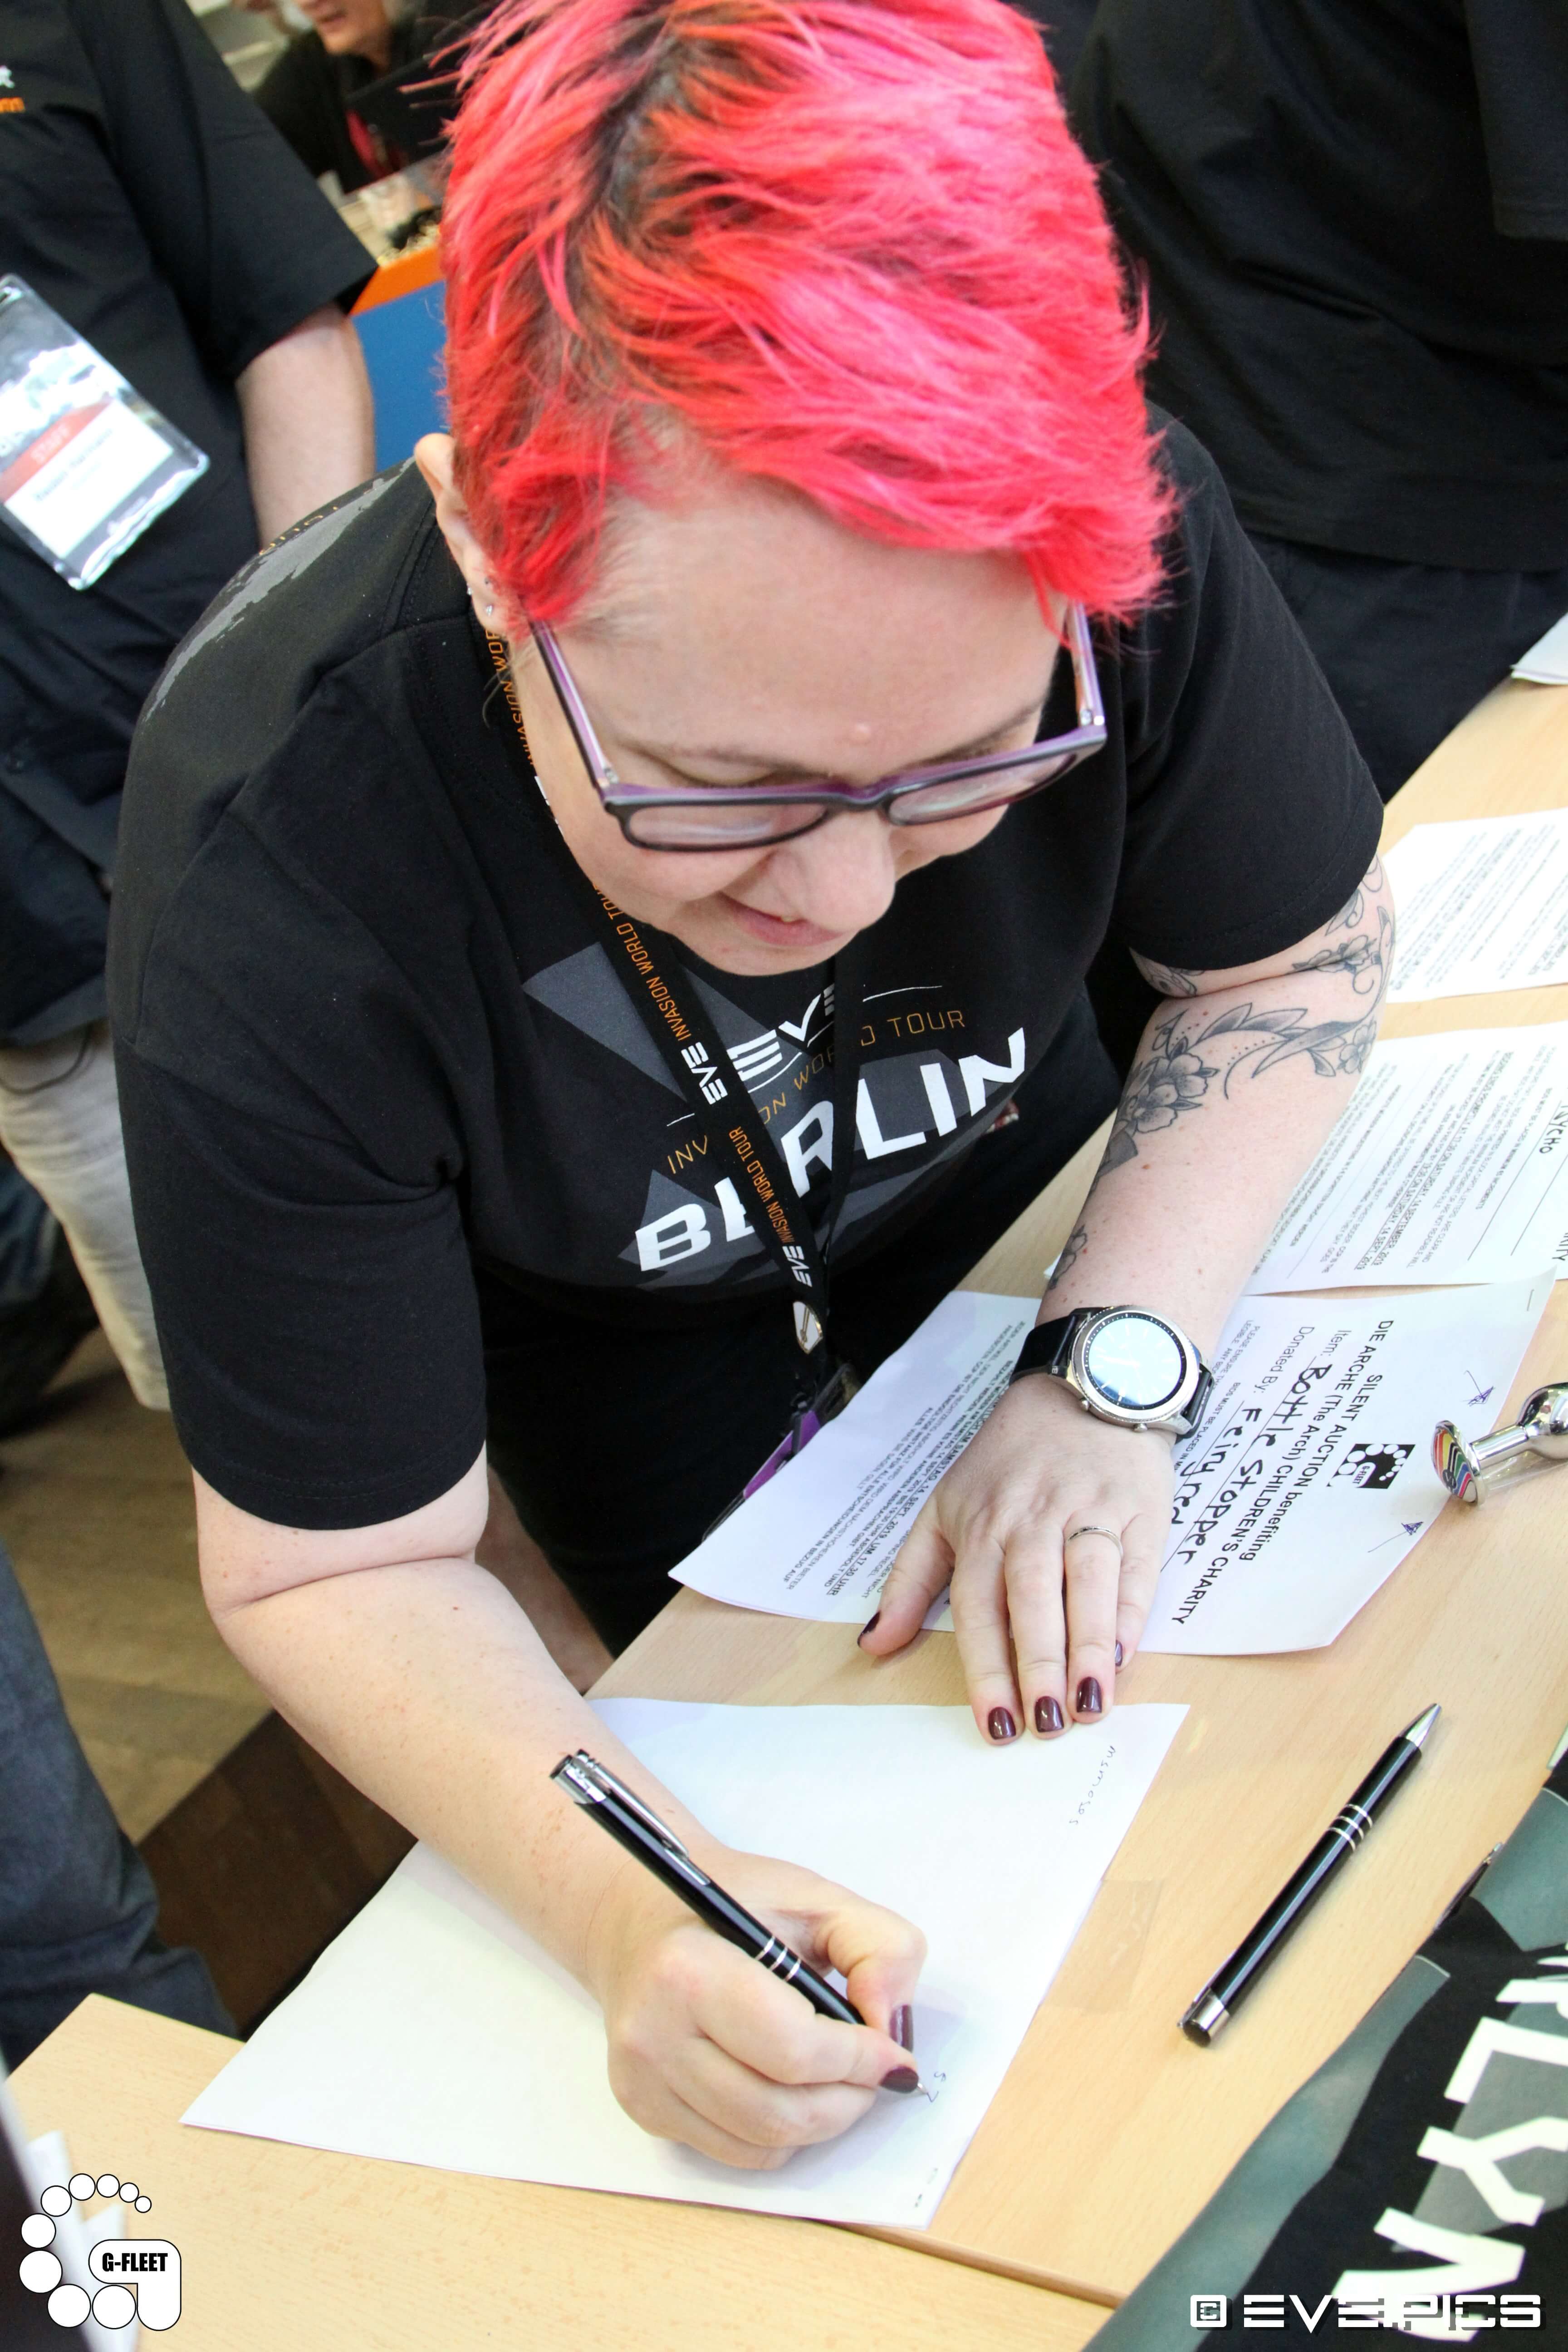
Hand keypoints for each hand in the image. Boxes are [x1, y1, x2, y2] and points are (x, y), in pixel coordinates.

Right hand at [584, 1848, 925, 2167]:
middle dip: (848, 2100)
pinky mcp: (645, 2110)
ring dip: (821, 2122)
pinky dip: (782, 2135)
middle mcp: (654, 2032)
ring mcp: (643, 2080)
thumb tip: (891, 2028)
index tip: (893, 2054)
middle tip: (874, 2073)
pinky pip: (736, 2152)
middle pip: (778, 2111)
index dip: (859, 2060)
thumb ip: (878, 1948)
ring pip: (761, 2143)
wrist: (642, 1914)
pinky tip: (793, 2089)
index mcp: (689, 1969)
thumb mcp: (818, 1897)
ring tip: (841, 2081)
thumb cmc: (734, 1902)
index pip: (792, 2050)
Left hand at [861, 1375, 1172, 1740]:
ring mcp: (1087, 1511)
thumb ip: (910, 1578)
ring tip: (1090, 1706)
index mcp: (980, 1526)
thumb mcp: (944, 1507)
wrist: (1082, 1385)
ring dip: (1088, 1648)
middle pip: (1031, 1599)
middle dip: (1037, 1665)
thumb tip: (873, 1645)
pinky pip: (1136, 1567)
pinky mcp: (1138, 1506)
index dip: (986, 1670)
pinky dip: (1132, 1612)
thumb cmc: (1009, 1459)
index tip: (996, 1725)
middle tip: (1045, 1725)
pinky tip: (1126, 1655)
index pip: (977, 1608)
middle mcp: (1031, 1520)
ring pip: (1086, 1585)